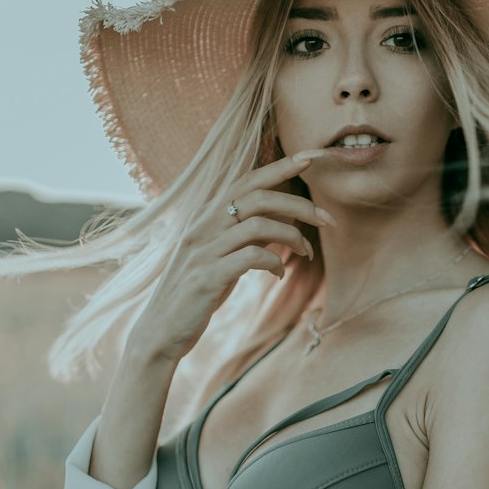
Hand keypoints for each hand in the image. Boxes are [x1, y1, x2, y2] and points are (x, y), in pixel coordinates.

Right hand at [128, 150, 334, 364]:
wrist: (160, 331)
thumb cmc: (195, 292)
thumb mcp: (221, 255)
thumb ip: (247, 234)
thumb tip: (284, 217)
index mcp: (206, 216)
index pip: (246, 180)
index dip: (280, 167)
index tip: (311, 157)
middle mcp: (203, 226)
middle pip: (258, 197)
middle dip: (300, 204)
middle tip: (328, 220)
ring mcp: (203, 250)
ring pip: (258, 224)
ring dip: (293, 236)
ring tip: (306, 252)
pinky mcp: (207, 277)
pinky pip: (251, 257)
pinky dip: (274, 263)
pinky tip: (278, 274)